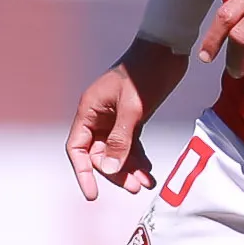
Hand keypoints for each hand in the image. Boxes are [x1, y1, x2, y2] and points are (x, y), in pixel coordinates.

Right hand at [64, 41, 185, 200]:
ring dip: (129, 169)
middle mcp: (98, 116)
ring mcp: (114, 119)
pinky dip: (138, 159)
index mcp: (89, 110)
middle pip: (99, 155)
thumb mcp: (132, 108)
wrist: (166, 50)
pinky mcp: (132, 119)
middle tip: (135, 187)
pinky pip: (130, 145)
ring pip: (116, 152)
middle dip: (115, 173)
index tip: (92, 193)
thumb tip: (108, 169)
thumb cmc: (144, 73)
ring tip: (146, 184)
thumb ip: (120, 140)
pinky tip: (149, 171)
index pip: (78, 148)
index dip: (83, 172)